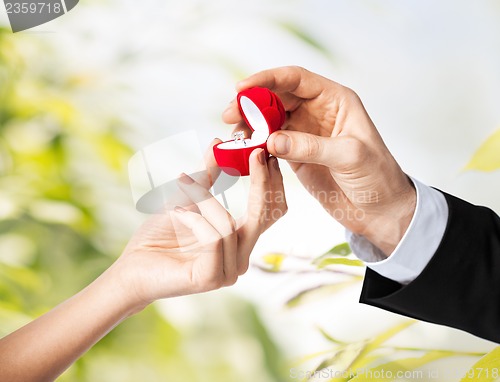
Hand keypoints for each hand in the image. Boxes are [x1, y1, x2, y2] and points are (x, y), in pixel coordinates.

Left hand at [108, 145, 286, 310]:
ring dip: (203, 200)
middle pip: (263, 217)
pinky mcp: (211, 278)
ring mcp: (228, 272)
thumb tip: (218, 143)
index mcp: (241, 241)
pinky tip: (177, 213)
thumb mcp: (187, 198)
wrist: (132, 268)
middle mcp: (240, 258)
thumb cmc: (158, 236)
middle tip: (254, 153)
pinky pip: (214, 238)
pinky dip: (193, 218)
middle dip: (261, 183)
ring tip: (182, 186)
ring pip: (229, 224)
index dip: (273, 183)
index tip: (265, 152)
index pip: (271, 212)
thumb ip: (207, 175)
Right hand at [223, 66, 415, 255]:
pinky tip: (243, 150)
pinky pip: (270, 144)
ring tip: (234, 136)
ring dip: (250, 126)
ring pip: (269, 120)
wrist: (379, 210)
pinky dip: (255, 146)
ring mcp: (305, 134)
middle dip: (251, 103)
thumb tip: (271, 141)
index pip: (296, 80)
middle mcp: (317, 112)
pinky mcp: (296, 155)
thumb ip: (310, 146)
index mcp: (335, 100)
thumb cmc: (376, 177)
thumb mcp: (349, 156)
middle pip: (277, 98)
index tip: (242, 87)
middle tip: (229, 115)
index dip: (267, 79)